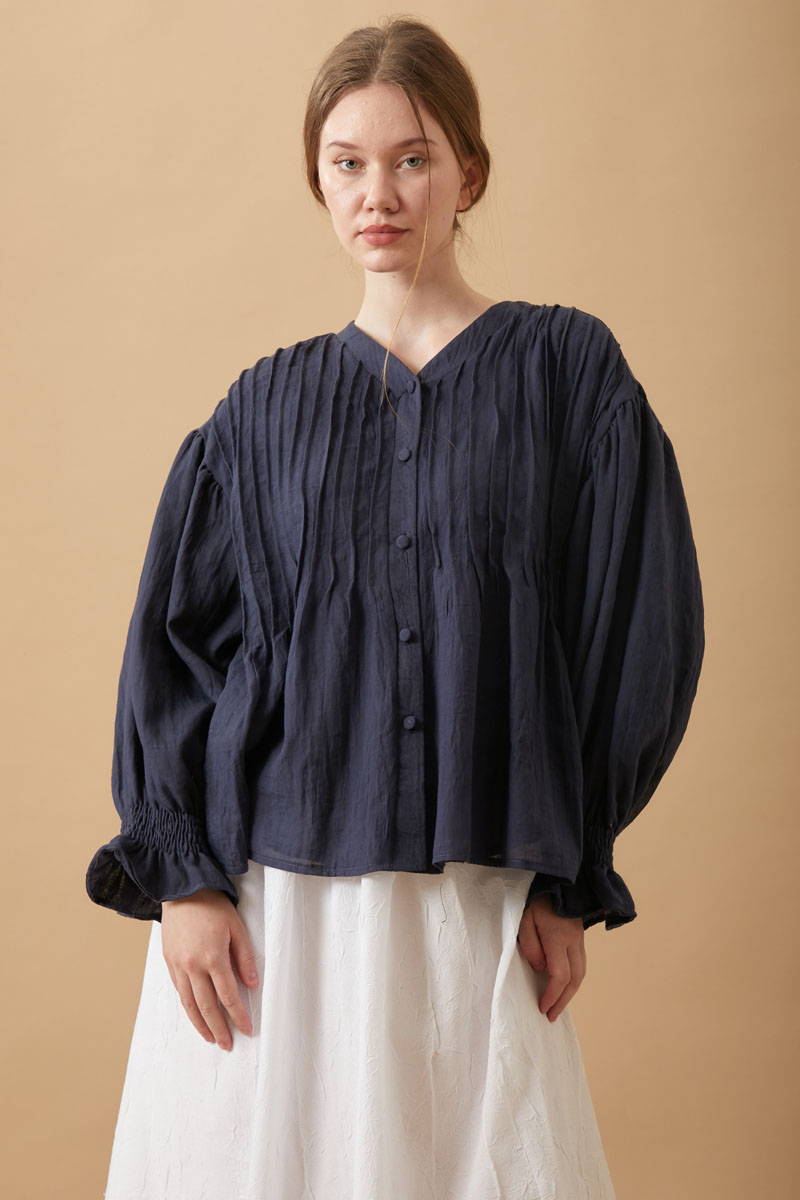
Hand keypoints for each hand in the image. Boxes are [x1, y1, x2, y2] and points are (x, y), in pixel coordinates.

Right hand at [161, 888, 259, 1049]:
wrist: (182, 889)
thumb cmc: (213, 905)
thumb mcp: (236, 927)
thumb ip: (245, 957)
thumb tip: (252, 984)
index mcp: (213, 957)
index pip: (228, 995)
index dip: (238, 1015)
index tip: (247, 1029)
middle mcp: (192, 965)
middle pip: (207, 1006)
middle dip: (218, 1028)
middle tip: (227, 1044)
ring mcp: (178, 965)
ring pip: (189, 1003)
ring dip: (200, 1024)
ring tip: (210, 1038)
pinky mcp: (168, 961)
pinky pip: (179, 991)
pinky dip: (188, 1006)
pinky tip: (195, 1014)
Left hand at [517, 893, 585, 1021]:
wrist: (555, 878)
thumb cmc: (534, 898)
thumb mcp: (523, 919)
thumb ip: (530, 946)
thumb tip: (540, 969)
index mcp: (558, 938)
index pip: (560, 976)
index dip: (552, 995)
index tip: (542, 1007)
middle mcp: (573, 940)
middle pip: (575, 979)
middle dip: (563, 1001)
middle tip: (551, 1016)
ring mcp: (579, 938)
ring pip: (581, 972)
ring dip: (570, 992)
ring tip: (558, 1004)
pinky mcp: (579, 935)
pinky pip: (581, 963)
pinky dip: (574, 978)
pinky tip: (564, 984)